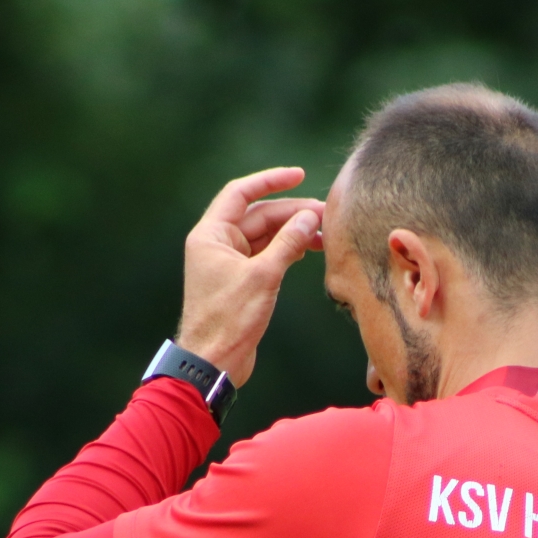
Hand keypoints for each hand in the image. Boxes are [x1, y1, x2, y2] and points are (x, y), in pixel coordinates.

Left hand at [177, 167, 323, 385]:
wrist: (213, 362)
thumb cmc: (229, 320)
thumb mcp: (263, 276)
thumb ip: (288, 243)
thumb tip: (310, 217)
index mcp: (211, 235)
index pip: (241, 193)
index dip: (271, 181)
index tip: (299, 175)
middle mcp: (217, 244)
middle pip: (258, 216)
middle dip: (291, 212)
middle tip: (326, 214)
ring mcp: (228, 263)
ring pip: (265, 236)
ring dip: (293, 232)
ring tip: (324, 234)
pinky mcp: (240, 281)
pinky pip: (266, 255)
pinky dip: (287, 250)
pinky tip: (309, 250)